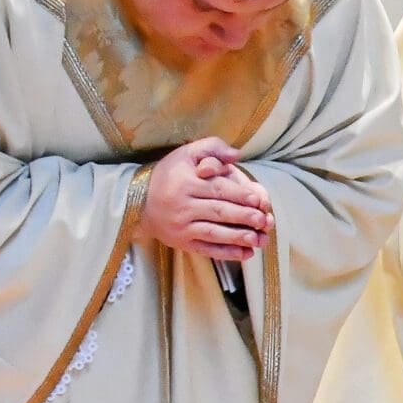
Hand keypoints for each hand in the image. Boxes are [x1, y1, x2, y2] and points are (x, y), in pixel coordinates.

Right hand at [142, 137, 272, 262]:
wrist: (137, 200)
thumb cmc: (168, 174)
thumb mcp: (186, 153)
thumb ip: (212, 148)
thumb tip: (236, 155)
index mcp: (186, 183)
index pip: (219, 190)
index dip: (241, 195)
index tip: (259, 200)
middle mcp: (182, 206)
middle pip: (219, 212)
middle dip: (244, 217)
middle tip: (264, 220)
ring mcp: (181, 227)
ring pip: (214, 232)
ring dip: (238, 237)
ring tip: (258, 238)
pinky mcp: (181, 242)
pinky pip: (206, 249)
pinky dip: (226, 253)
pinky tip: (245, 253)